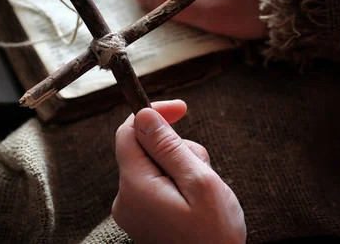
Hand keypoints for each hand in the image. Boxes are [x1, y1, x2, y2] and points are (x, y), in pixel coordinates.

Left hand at [113, 100, 245, 243]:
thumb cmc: (213, 235)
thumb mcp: (200, 183)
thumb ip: (169, 147)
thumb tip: (145, 116)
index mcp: (136, 185)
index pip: (129, 132)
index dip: (153, 114)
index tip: (181, 109)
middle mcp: (125, 196)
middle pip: (145, 147)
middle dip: (177, 148)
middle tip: (203, 170)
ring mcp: (132, 208)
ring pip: (154, 165)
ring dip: (181, 167)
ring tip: (203, 192)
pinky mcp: (142, 215)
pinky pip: (156, 184)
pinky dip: (177, 183)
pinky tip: (195, 202)